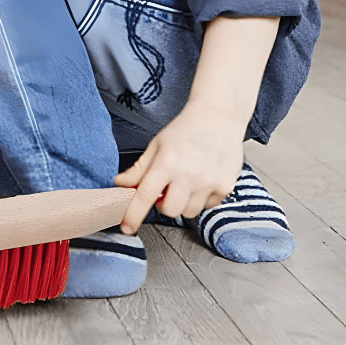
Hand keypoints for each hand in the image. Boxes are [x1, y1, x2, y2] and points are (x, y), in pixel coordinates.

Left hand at [113, 102, 244, 232]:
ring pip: (188, 212)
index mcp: (166, 163)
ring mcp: (208, 182)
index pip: (144, 195)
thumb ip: (139, 169)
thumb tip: (120, 183)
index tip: (126, 227)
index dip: (133, 214)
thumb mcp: (157, 145)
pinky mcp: (225, 187)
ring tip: (186, 182)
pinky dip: (201, 198)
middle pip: (169, 211)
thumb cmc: (185, 128)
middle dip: (163, 204)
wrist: (218, 117)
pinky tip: (202, 179)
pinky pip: (207, 206)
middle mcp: (188, 175)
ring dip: (183, 203)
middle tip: (167, 188)